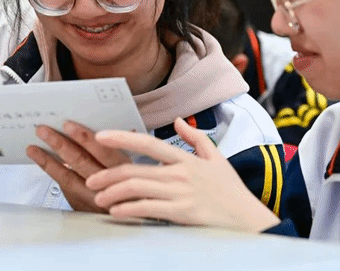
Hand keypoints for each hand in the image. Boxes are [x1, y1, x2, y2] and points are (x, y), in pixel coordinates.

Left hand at [27, 121, 130, 212]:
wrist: (130, 218)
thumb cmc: (130, 186)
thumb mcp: (132, 165)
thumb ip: (120, 147)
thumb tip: (108, 126)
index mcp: (124, 169)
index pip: (103, 151)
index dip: (85, 138)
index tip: (68, 125)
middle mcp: (108, 184)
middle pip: (82, 161)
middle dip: (60, 144)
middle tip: (44, 130)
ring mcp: (94, 197)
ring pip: (69, 176)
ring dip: (49, 160)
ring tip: (34, 147)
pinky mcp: (83, 206)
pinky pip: (65, 188)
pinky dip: (53, 172)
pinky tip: (42, 161)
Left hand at [86, 118, 280, 231]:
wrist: (248, 219)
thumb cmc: (231, 191)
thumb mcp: (217, 158)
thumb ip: (196, 139)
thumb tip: (179, 121)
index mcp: (186, 159)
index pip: (148, 144)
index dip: (122, 138)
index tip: (100, 135)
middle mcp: (181, 174)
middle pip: (135, 170)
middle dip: (108, 175)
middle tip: (91, 180)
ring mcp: (181, 194)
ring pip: (137, 188)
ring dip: (113, 193)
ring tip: (99, 197)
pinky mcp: (182, 213)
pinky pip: (148, 209)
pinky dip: (128, 209)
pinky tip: (116, 211)